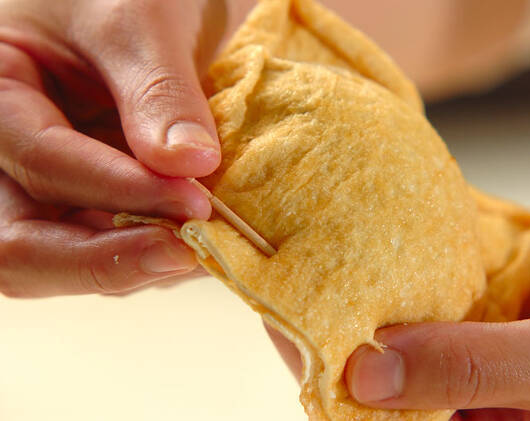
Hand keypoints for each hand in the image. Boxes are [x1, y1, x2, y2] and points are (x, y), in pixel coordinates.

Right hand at [0, 0, 225, 296]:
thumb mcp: (138, 18)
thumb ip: (157, 91)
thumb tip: (187, 167)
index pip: (40, 162)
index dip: (118, 191)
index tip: (193, 201)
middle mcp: (13, 152)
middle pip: (24, 241)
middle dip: (107, 258)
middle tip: (186, 253)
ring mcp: (58, 181)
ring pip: (72, 254)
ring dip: (139, 263)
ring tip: (207, 251)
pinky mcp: (101, 197)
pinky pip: (117, 241)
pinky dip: (159, 250)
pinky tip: (206, 244)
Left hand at [267, 213, 529, 420]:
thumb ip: (472, 369)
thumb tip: (366, 375)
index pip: (386, 415)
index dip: (332, 378)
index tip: (286, 325)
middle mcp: (474, 391)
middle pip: (388, 361)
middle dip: (342, 320)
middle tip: (289, 268)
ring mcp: (483, 336)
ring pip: (413, 312)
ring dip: (373, 280)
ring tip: (318, 238)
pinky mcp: (497, 291)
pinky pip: (444, 269)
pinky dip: (416, 246)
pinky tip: (377, 219)